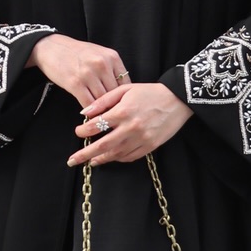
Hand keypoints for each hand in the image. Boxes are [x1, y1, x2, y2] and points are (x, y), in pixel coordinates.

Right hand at [27, 33, 129, 107]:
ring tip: (102, 117)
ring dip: (102, 110)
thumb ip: (112, 69)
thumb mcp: (99, 54)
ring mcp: (88, 74)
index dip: (124, 98)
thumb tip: (122, 91)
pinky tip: (89, 113)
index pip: (125, 83)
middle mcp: (102, 64)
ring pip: (102, 100)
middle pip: (114, 93)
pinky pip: (88, 103)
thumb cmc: (77, 52)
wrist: (52, 47)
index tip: (121, 106)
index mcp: (112, 57)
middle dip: (113, 106)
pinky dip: (90, 111)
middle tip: (113, 115)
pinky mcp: (75, 83)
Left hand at [68, 82, 191, 166]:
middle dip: (85, 154)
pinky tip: (110, 157)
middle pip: (102, 145)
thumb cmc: (150, 92)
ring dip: (101, 159)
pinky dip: (118, 158)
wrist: (177, 100)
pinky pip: (130, 157)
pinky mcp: (150, 146)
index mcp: (123, 111)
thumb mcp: (125, 90)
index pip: (96, 125)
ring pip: (116, 154)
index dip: (83, 131)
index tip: (78, 132)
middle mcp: (131, 127)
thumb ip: (103, 101)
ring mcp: (141, 139)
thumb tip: (84, 112)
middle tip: (72, 160)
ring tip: (90, 161)